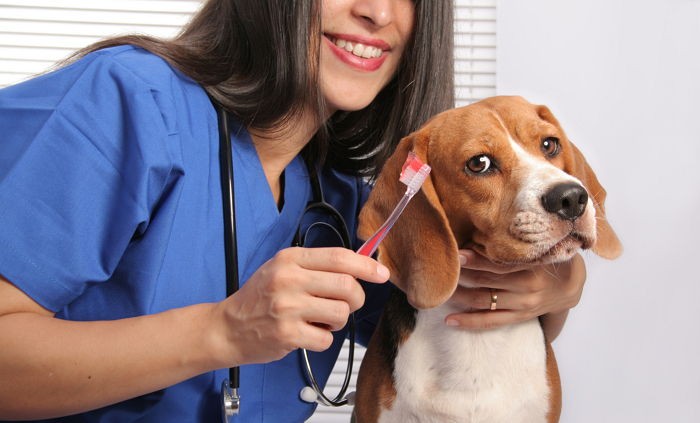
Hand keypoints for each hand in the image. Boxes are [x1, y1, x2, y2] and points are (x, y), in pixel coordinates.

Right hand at [209, 247, 389, 366]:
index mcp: (290, 259)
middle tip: (345, 304)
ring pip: (341, 312)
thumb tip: (361, 265)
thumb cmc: (260, 297)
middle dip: (355, 298)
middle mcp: (289, 279)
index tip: (381, 273)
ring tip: (320, 319)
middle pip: (347, 285)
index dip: (366, 265)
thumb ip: (316, 266)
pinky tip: (307, 334)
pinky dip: (323, 339)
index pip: (339, 257)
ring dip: (338, 320)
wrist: (228, 327)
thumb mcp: (283, 269)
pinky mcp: (287, 334)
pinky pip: (327, 338)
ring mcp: (287, 307)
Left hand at [444, 249, 585, 336]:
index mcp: (533, 267)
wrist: (570, 287)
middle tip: (442, 269)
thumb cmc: (548, 259)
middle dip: (463, 275)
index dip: (478, 259)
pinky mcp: (518, 318)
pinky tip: (449, 320)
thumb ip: (520, 241)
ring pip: (485, 301)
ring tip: (441, 290)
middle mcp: (527, 287)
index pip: (500, 263)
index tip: (458, 254)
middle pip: (487, 281)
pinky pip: (491, 322)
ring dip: (460, 296)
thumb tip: (488, 225)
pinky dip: (469, 321)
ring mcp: (523, 305)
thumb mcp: (541, 246)